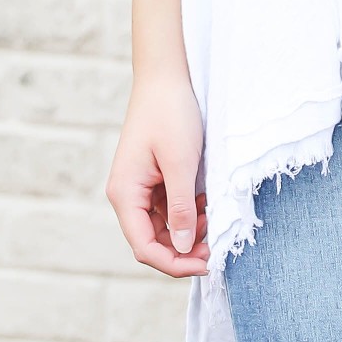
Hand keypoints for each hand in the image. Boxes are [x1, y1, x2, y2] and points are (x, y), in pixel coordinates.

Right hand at [107, 72, 209, 275]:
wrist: (165, 78)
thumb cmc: (170, 114)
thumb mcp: (180, 163)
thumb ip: (180, 208)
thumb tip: (181, 247)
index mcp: (125, 194)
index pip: (144, 247)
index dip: (174, 263)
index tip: (206, 264)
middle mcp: (127, 195)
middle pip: (152, 242)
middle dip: (184, 250)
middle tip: (217, 247)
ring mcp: (139, 189)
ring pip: (162, 228)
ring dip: (188, 232)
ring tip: (213, 220)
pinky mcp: (152, 181)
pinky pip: (168, 210)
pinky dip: (188, 214)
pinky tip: (206, 204)